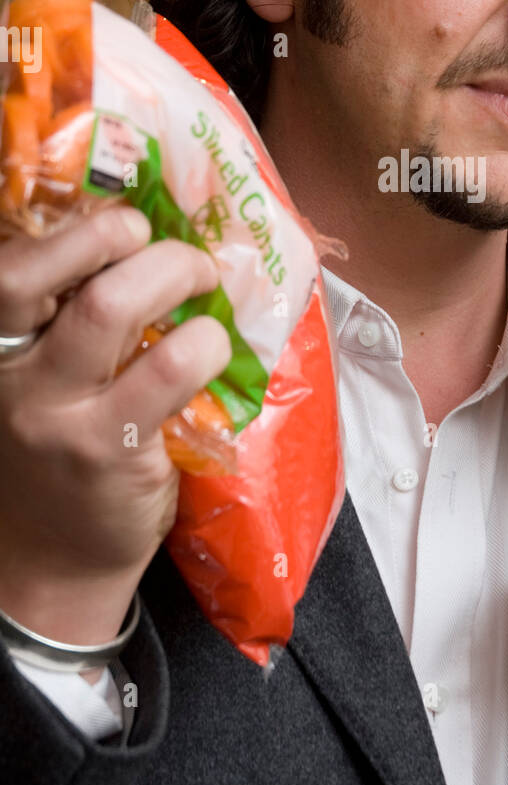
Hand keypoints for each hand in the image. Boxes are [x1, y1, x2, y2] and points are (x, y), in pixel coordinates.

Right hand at [0, 205, 230, 644]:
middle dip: (116, 233)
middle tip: (163, 244)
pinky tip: (212, 346)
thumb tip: (146, 241)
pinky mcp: (108, 449)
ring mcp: (54, 412)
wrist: (51, 565)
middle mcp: (10, 372)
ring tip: (203, 285)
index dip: (71, 227)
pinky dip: (203, 342)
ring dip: (174, 275)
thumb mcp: (40, 380)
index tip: (124, 219)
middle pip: (42, 270)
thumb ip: (66, 321)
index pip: (10, 264)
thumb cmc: (57, 452)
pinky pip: (167, 370)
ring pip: (109, 307)